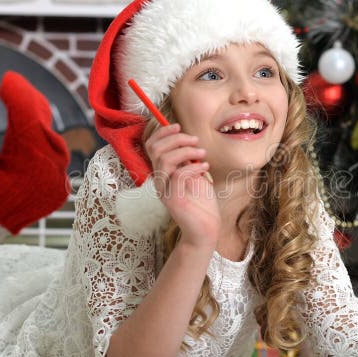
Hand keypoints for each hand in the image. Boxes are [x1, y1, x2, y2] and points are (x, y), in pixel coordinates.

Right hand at [144, 124, 218, 247]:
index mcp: (162, 173)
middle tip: (196, 141)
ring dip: (186, 152)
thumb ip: (188, 160)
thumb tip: (188, 139)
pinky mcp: (174, 200)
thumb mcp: (195, 175)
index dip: (162, 133)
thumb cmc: (202, 203)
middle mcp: (159, 181)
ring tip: (202, 154)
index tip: (178, 126)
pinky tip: (205, 168)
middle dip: (177, 139)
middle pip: (156, 150)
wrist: (206, 230)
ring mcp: (164, 191)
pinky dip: (193, 167)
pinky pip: (179, 176)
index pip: (151, 146)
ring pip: (165, 161)